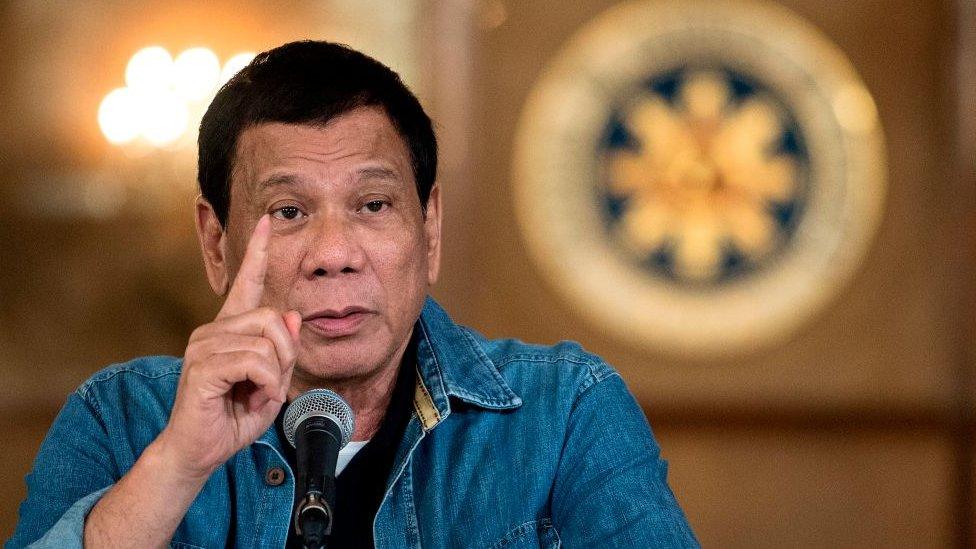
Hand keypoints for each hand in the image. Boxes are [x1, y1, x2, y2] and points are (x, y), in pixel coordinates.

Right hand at [158, 215, 301, 478]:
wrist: (199, 450)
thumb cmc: (232, 418)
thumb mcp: (271, 383)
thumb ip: (283, 351)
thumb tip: (291, 314)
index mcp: (229, 329)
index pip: (246, 282)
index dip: (258, 251)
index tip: (268, 220)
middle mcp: (213, 330)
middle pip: (274, 317)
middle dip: (287, 354)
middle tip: (273, 384)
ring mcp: (204, 345)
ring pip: (268, 342)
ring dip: (275, 376)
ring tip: (256, 395)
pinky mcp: (203, 365)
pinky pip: (256, 362)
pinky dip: (267, 385)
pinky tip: (253, 399)